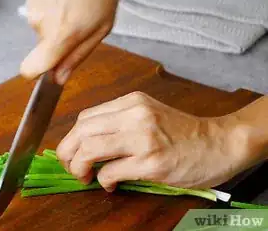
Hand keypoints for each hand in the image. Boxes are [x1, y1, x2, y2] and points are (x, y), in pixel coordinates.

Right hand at [20, 0, 122, 84]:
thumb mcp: (102, 28)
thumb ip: (77, 56)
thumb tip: (59, 78)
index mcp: (60, 36)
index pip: (30, 68)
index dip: (35, 73)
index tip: (46, 70)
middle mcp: (40, 24)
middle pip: (42, 47)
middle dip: (58, 40)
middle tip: (79, 22)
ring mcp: (33, 7)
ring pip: (42, 28)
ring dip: (57, 22)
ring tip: (75, 4)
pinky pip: (40, 12)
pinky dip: (52, 8)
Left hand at [56, 92, 264, 191]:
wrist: (219, 144)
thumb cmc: (183, 133)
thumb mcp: (148, 114)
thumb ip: (119, 122)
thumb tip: (86, 143)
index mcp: (132, 102)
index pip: (85, 118)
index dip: (71, 139)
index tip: (72, 152)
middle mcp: (136, 116)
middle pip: (81, 132)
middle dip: (67, 154)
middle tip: (72, 168)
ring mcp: (144, 138)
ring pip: (90, 149)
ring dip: (79, 167)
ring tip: (85, 176)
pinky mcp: (151, 162)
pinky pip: (110, 172)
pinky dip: (102, 181)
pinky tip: (110, 184)